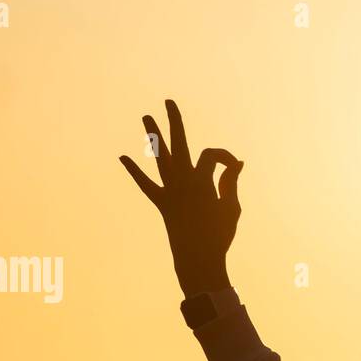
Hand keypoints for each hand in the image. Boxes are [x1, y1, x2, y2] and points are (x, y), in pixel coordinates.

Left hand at [120, 99, 243, 296]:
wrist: (199, 259)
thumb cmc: (219, 235)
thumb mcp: (231, 207)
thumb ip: (230, 183)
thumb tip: (237, 163)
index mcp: (202, 181)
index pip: (211, 156)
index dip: (224, 158)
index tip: (234, 168)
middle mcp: (183, 181)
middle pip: (178, 142)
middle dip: (174, 120)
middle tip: (168, 101)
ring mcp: (170, 191)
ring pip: (160, 158)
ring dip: (153, 136)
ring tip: (146, 117)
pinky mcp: (162, 203)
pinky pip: (146, 185)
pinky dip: (134, 172)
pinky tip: (122, 157)